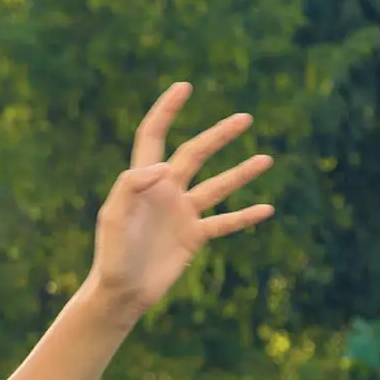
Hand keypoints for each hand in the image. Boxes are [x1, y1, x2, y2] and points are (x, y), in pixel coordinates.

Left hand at [85, 82, 275, 320]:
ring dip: (241, 173)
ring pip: (217, 186)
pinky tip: (268, 208)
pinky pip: (225, 222)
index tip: (184, 86)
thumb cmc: (110, 255)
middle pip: (195, 154)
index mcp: (143, 181)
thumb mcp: (113, 218)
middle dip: (219, 135)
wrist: (121, 292)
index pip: (154, 136)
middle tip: (245, 118)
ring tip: (267, 159)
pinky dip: (245, 216)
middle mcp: (165, 191)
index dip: (166, 111)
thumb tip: (162, 166)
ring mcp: (182, 214)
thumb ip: (130, 187)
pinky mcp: (193, 237)